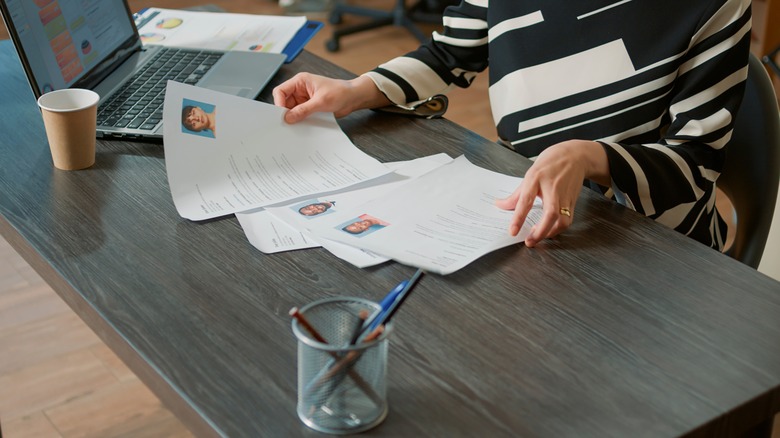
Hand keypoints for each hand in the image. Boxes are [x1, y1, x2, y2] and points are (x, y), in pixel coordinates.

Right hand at [272, 73, 390, 123]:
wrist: (353, 98)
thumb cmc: (340, 92)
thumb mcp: (321, 101)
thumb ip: (303, 110)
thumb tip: (288, 117)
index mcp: (300, 81)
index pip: (281, 91)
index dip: (278, 103)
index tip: (282, 115)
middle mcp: (300, 90)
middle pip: (284, 102)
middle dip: (285, 112)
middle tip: (287, 124)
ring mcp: (304, 99)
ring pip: (291, 110)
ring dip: (293, 118)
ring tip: (295, 126)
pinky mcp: (309, 108)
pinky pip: (300, 115)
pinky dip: (300, 121)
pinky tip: (302, 126)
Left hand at [495, 140, 608, 246]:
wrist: (576, 156)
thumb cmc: (551, 163)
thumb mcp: (530, 174)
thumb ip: (516, 194)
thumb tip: (500, 205)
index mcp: (536, 178)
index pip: (526, 200)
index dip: (518, 217)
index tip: (512, 231)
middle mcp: (552, 188)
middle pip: (550, 214)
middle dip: (540, 231)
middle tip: (529, 241)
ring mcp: (565, 195)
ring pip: (562, 220)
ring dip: (550, 232)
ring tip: (537, 237)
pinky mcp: (573, 202)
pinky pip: (567, 220)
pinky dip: (558, 229)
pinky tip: (548, 231)